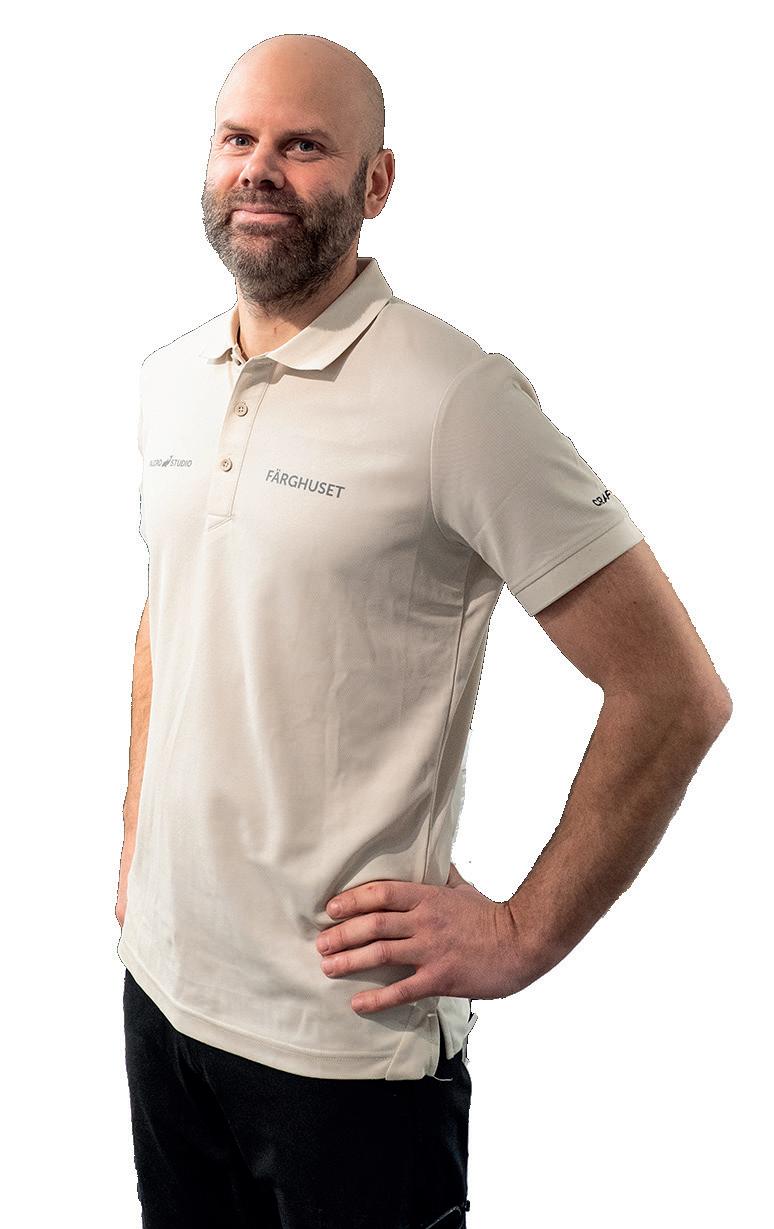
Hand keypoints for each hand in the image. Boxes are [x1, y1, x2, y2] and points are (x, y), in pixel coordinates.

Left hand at [316, 863, 524, 1014]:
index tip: (331, 908)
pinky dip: (376, 999)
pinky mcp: (440, 978)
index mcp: (428, 897)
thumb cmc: (492, 915)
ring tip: (327, 968)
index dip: (352, 900)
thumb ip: (443, 876)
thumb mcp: (464, 888)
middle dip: (342, 934)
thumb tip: (434, 859)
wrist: (522, 942)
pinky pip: (401, 991)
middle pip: (373, 924)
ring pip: (380, 954)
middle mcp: (425, 921)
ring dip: (349, 961)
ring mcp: (431, 950)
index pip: (381, 893)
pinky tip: (356, 1004)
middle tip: (320, 943)